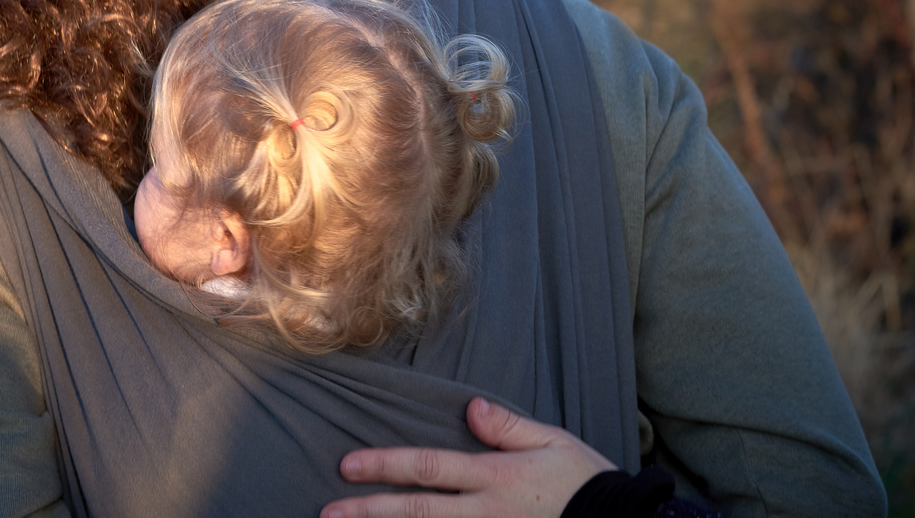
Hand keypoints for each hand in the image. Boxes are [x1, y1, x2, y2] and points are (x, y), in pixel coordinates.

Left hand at [320, 397, 615, 517]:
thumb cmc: (586, 483)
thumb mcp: (553, 441)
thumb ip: (508, 427)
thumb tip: (471, 408)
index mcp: (495, 478)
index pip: (428, 468)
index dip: (385, 465)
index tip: (348, 466)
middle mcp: (485, 514)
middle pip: (416, 512)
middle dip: (369, 512)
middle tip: (328, 513)